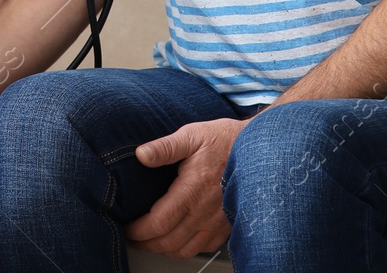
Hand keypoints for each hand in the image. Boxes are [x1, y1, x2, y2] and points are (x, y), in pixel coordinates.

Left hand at [127, 117, 245, 258]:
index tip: (127, 227)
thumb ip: (165, 147)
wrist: (259, 150)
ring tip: (150, 241)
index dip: (138, 230)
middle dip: (146, 243)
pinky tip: (177, 239)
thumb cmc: (225, 140)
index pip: (158, 223)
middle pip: (168, 242)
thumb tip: (141, 155)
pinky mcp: (227, 226)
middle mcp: (205, 212)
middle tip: (133, 237)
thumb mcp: (192, 135)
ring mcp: (217, 222)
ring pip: (185, 249)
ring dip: (164, 249)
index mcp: (192, 191)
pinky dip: (185, 249)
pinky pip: (203, 247)